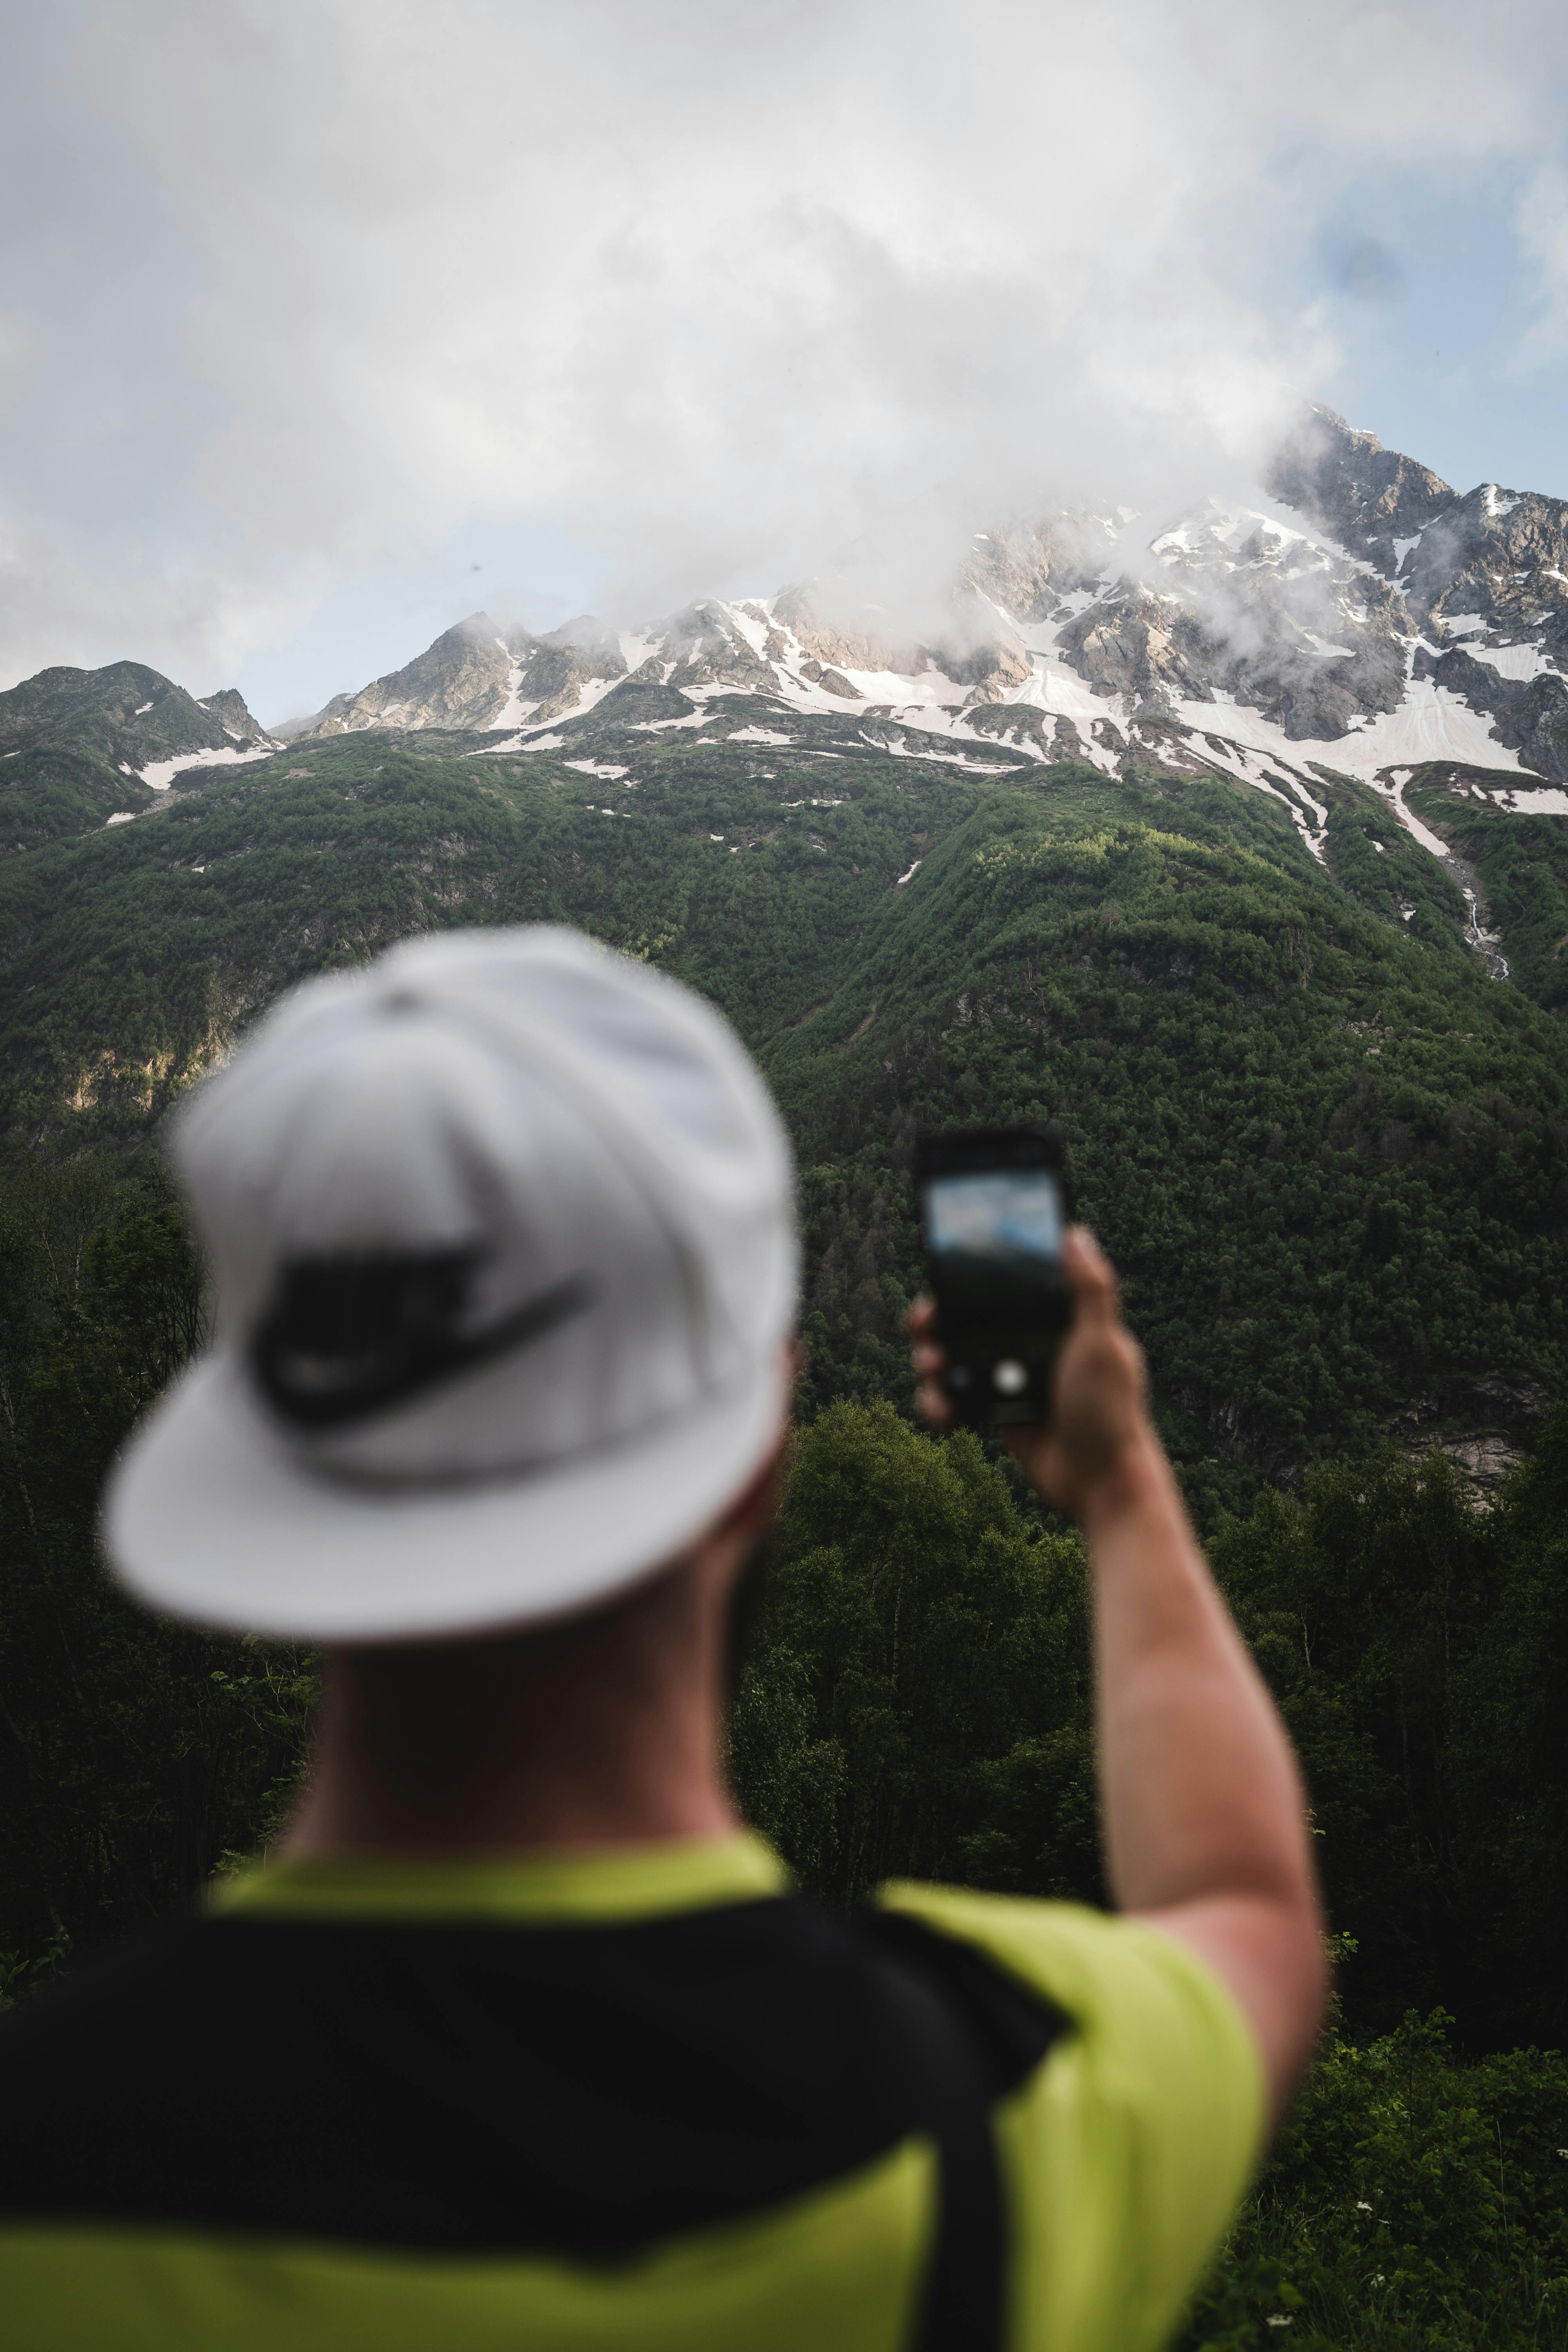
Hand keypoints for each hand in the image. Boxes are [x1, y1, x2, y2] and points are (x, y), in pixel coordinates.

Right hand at [909, 1227, 1152, 1518]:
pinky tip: (942, 1411)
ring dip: (933, 1359)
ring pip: (958, 1357)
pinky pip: (957, 1398)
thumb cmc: (1111, 1411)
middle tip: (922, 1321)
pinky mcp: (998, 1412)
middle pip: (973, 1318)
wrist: (1100, 1481)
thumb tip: (1075, 1233)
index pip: (1012, 1284)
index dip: (978, 1274)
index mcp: (1058, 1320)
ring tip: (932, 1367)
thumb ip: (1090, 1289)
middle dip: (939, 1317)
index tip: (949, 1266)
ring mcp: (1013, 1378)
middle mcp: (1033, 1344)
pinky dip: (940, 1402)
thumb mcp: (1103, 1343)